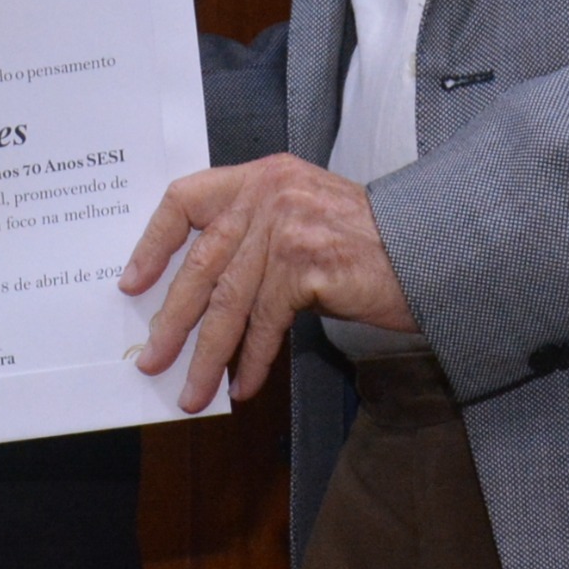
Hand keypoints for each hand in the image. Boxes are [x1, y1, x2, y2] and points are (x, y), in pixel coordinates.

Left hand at [119, 155, 413, 413]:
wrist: (436, 250)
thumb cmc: (371, 243)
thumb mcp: (304, 215)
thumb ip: (255, 235)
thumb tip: (198, 296)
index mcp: (261, 176)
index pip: (185, 198)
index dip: (153, 243)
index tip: (132, 283)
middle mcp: (269, 194)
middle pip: (201, 263)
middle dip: (172, 320)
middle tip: (151, 361)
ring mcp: (288, 227)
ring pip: (229, 302)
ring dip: (207, 355)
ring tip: (191, 391)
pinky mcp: (308, 265)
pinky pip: (266, 322)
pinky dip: (253, 359)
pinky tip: (243, 386)